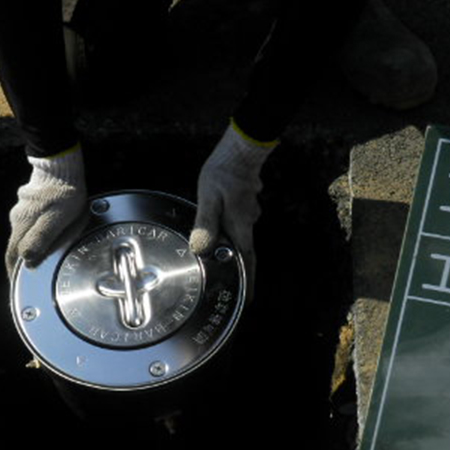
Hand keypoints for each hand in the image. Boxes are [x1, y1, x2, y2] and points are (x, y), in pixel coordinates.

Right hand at [6, 146, 86, 276]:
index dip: (14, 273)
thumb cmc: (64, 195)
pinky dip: (33, 233)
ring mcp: (22, 208)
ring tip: (38, 258)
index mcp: (22, 226)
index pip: (13, 256)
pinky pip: (29, 223)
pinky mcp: (29, 201)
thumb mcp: (56, 222)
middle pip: (16, 246)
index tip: (16, 285)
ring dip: (27, 247)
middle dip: (20, 262)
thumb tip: (27, 261)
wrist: (62, 166)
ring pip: (22, 234)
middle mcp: (17, 218)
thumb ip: (41, 241)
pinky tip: (43, 234)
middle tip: (28, 275)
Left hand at [189, 122, 275, 293]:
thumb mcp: (208, 198)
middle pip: (241, 250)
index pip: (247, 261)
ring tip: (210, 243)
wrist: (242, 149)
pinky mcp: (245, 203)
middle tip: (221, 275)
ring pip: (237, 234)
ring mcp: (249, 213)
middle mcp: (248, 222)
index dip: (249, 282)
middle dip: (233, 264)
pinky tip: (215, 218)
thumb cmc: (224, 172)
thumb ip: (205, 224)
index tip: (249, 299)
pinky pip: (237, 221)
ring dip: (226, 241)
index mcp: (240, 226)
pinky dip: (227, 226)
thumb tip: (200, 249)